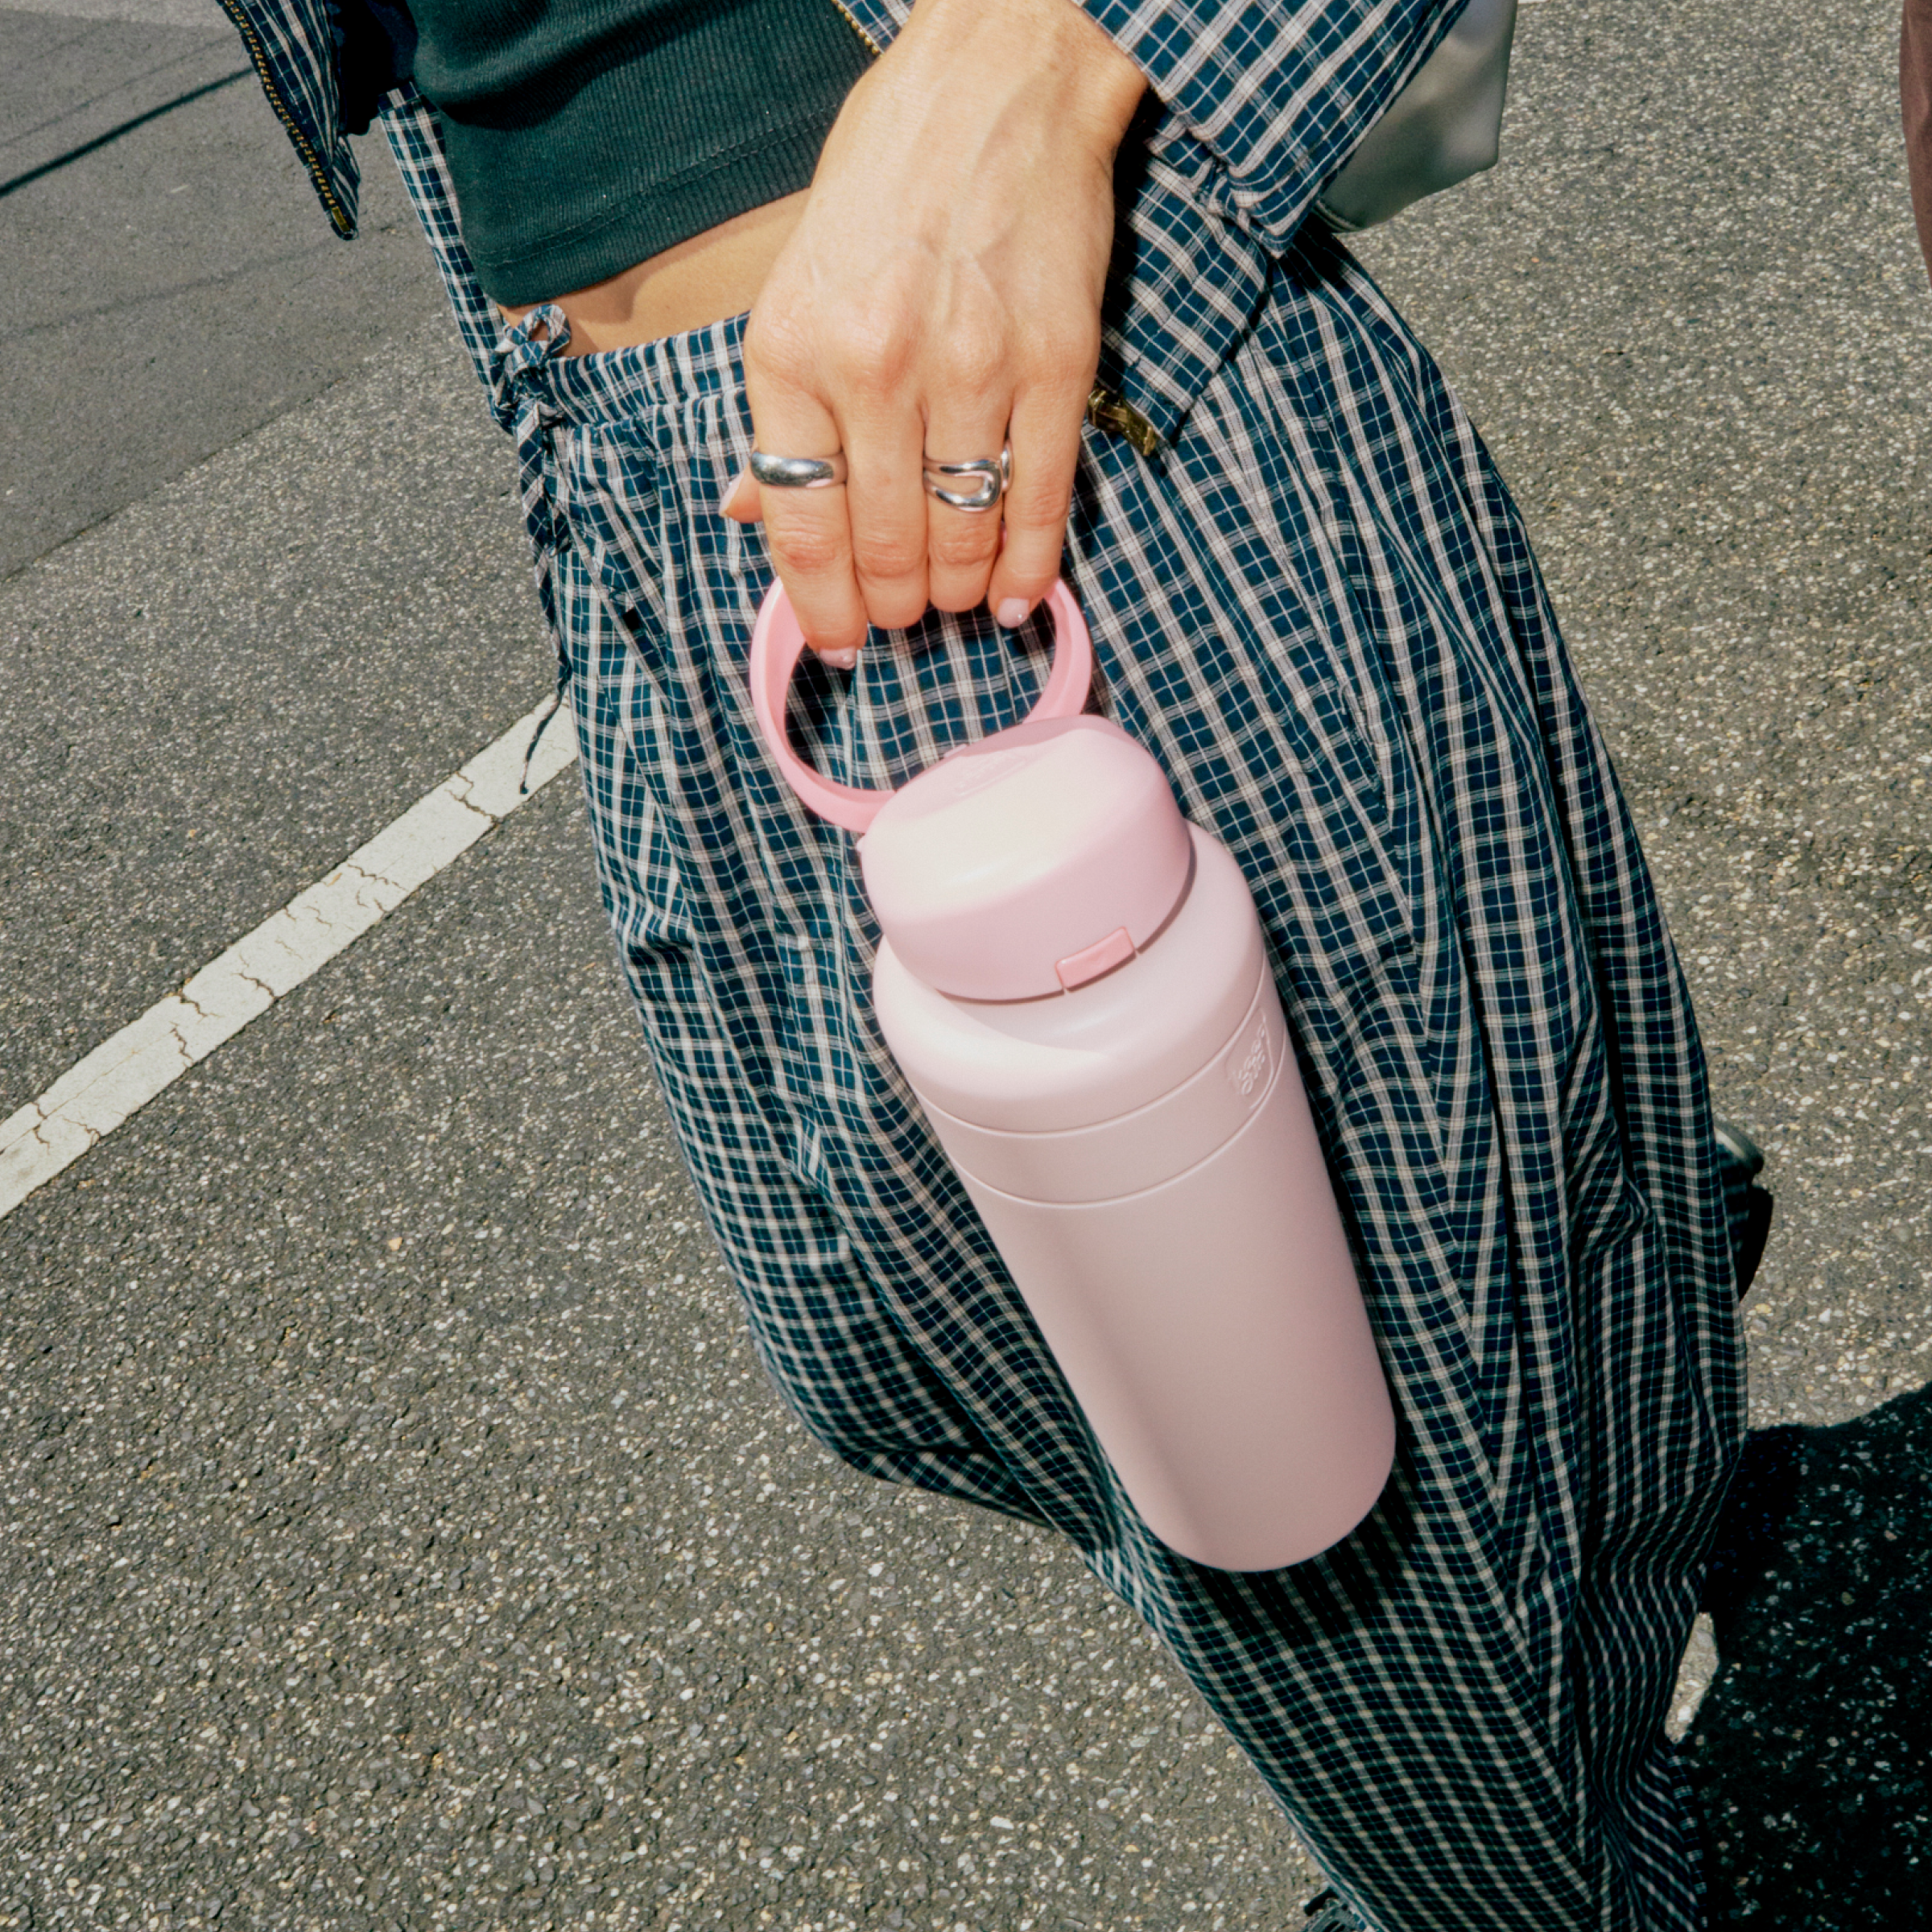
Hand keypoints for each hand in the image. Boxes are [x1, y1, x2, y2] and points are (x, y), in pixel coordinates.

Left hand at [722, 0, 1144, 657]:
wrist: (998, 79)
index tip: (836, 639)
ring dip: (958, 591)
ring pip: (961, 536)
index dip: (819, 604)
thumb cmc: (889, 178)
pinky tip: (1019, 597)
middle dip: (893, 607)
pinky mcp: (1055, 362)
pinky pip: (1041, 499)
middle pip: (883, 546)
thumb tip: (748, 511)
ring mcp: (971, 367)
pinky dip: (1031, 566)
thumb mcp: (796, 281)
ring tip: (957, 600)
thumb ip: (779, 406)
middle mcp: (875, 366)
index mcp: (792, 347)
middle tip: (903, 618)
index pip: (800, 521)